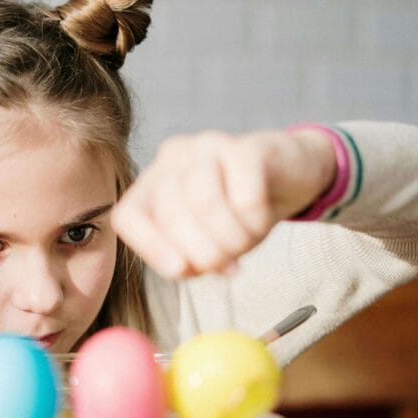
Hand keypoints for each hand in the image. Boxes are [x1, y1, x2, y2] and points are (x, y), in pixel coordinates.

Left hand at [111, 128, 336, 277]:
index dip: (149, 248)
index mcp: (153, 183)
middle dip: (201, 252)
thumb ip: (189, 259)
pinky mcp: (247, 147)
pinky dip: (254, 221)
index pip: (127, 215)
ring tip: (246, 244)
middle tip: (227, 266)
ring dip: (231, 239)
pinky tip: (262, 222)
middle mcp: (172, 158)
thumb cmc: (239, 213)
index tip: (181, 271)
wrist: (290, 174)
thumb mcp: (208, 242)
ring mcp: (208, 146)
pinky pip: (244, 196)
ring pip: (205, 203)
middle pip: (169, 212)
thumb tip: (186, 268)